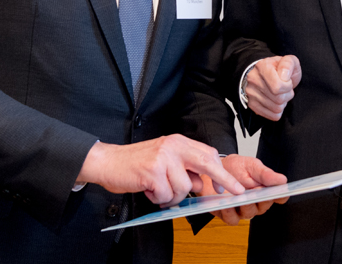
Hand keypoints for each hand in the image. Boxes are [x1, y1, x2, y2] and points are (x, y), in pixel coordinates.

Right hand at [76, 135, 245, 206]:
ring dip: (173, 197)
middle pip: (206, 163)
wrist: (108, 161)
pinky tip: (149, 191)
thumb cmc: (137, 163)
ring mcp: (163, 158)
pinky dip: (159, 199)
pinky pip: (166, 195)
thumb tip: (203, 184)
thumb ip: (184, 168)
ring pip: (184, 187)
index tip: (232, 185)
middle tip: (234, 192)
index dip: (221, 171)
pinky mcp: (152, 172)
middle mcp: (173, 146)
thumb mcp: (165, 159)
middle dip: (223, 180)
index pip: (208, 154)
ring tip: (159, 190)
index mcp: (179, 142)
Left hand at [199, 155, 288, 225]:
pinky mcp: (229, 215)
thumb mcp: (252, 166)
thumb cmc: (236, 167)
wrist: (215, 169)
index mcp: (265, 189)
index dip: (282, 195)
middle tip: (258, 191)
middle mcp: (256, 202)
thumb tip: (282, 180)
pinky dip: (230, 212)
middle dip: (261, 199)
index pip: (279, 196)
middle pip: (264, 206)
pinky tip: (227, 204)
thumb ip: (266, 174)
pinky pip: (232, 219)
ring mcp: (243, 209)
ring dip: (245, 206)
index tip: (281, 192)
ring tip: (240, 197)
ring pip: (249, 213)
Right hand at [244, 55, 301, 120]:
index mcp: (262, 67)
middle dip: (287, 95)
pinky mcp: (252, 105)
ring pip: (276, 108)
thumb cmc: (280, 69)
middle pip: (278, 99)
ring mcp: (250, 93)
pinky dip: (278, 111)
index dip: (288, 86)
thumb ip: (289, 64)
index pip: (277, 87)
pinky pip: (272, 116)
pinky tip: (276, 101)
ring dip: (283, 103)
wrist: (269, 75)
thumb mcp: (289, 61)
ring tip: (280, 94)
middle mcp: (253, 79)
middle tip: (285, 89)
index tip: (287, 81)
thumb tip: (284, 77)